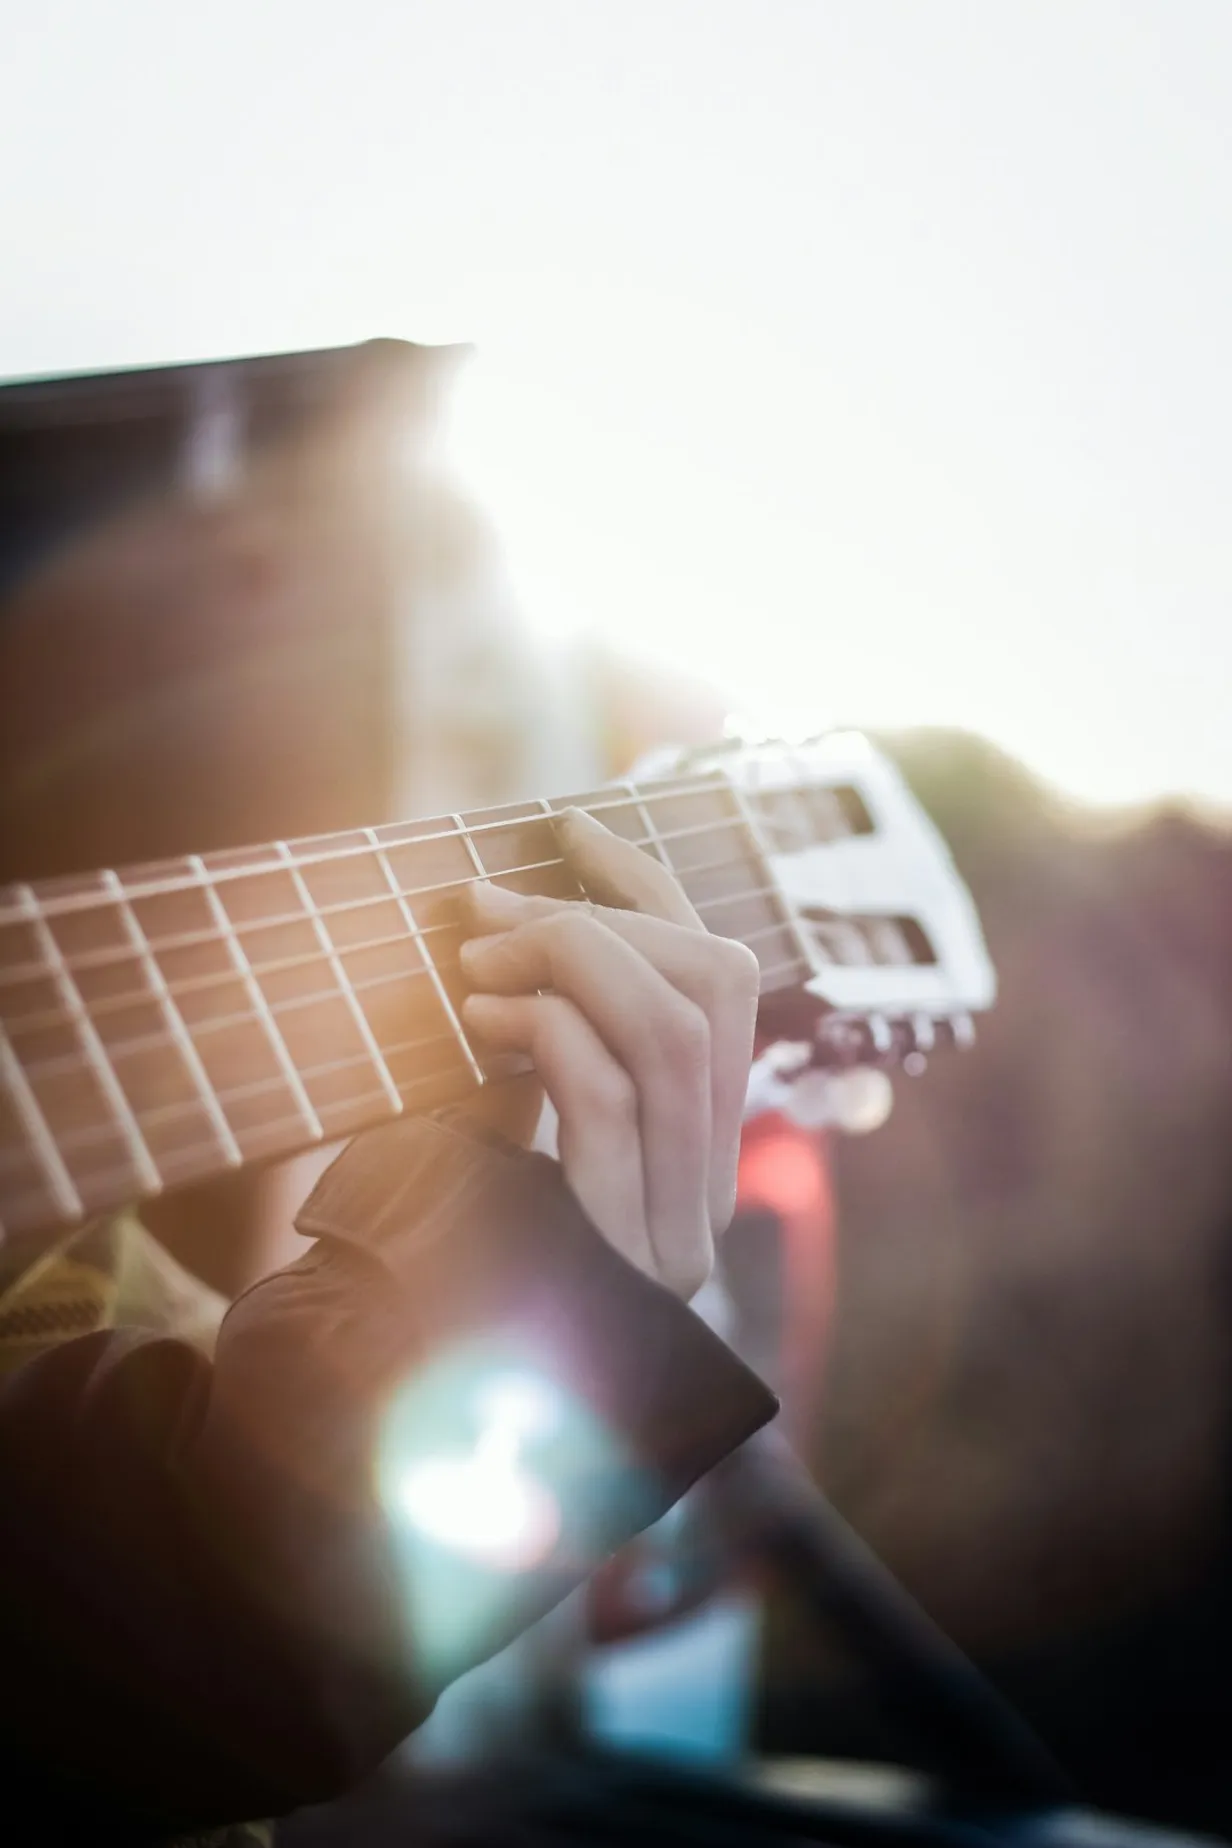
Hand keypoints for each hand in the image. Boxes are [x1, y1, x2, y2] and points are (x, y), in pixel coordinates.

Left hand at [457, 808, 760, 1300]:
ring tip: (470, 965)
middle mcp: (706, 1188)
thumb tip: (512, 915)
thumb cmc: (435, 1252)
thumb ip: (539, 1039)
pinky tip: (475, 1024)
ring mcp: (672, 1226)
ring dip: (564, 960)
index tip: (575, 822)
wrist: (399, 1409)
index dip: (654, 887)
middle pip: (714, 986)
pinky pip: (607, 1091)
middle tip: (480, 911)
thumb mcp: (500, 1120)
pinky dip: (542, 1026)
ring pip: (672, 1025)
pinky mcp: (614, 1248)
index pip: (723, 980)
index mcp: (693, 1148)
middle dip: (596, 917)